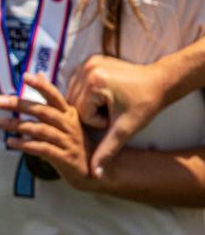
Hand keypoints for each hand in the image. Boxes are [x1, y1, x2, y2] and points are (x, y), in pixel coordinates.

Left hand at [0, 73, 97, 192]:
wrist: (94, 173)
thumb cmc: (74, 142)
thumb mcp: (66, 119)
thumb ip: (51, 99)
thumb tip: (38, 73)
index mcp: (69, 113)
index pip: (54, 96)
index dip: (41, 85)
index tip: (24, 76)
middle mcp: (70, 125)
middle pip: (43, 111)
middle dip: (20, 104)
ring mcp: (69, 142)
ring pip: (40, 130)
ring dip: (18, 125)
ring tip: (0, 122)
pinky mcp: (66, 158)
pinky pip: (42, 149)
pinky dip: (25, 144)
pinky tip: (11, 141)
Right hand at [66, 54, 167, 176]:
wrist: (160, 81)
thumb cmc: (145, 104)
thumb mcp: (125, 129)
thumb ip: (107, 151)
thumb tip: (95, 174)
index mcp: (94, 83)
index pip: (82, 114)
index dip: (99, 121)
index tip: (117, 116)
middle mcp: (87, 69)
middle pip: (75, 103)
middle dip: (92, 112)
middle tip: (114, 109)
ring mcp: (87, 62)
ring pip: (74, 94)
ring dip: (89, 102)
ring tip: (111, 102)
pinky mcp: (90, 59)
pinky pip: (78, 82)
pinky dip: (88, 91)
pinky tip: (106, 93)